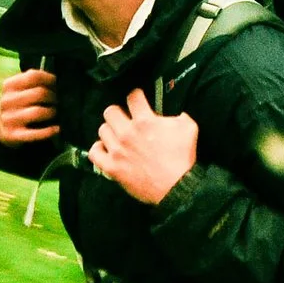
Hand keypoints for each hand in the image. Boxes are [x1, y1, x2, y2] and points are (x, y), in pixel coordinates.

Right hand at [0, 68, 59, 144]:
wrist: (0, 126)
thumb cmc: (18, 102)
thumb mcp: (20, 88)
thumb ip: (36, 82)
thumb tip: (59, 82)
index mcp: (9, 86)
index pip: (33, 76)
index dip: (50, 79)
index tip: (56, 84)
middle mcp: (6, 101)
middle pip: (39, 94)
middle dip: (54, 97)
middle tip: (59, 100)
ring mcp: (8, 119)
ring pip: (38, 112)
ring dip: (52, 112)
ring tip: (55, 112)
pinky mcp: (12, 135)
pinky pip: (35, 133)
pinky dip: (49, 131)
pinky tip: (57, 129)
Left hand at [88, 88, 198, 204]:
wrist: (176, 186)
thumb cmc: (183, 157)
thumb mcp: (189, 128)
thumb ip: (179, 115)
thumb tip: (175, 114)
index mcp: (145, 121)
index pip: (132, 97)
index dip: (136, 96)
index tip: (138, 99)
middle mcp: (127, 133)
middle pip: (110, 111)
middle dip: (119, 112)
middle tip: (126, 119)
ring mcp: (117, 150)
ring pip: (102, 130)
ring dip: (110, 131)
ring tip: (118, 136)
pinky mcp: (111, 167)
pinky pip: (94, 152)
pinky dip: (98, 149)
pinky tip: (107, 149)